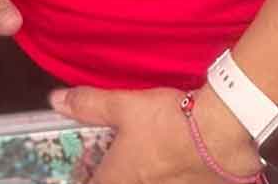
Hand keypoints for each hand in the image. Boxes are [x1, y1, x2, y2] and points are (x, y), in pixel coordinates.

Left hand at [51, 84, 263, 183]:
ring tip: (148, 160)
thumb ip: (90, 105)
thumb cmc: (168, 120)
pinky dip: (171, 176)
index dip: (88, 179)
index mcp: (120, 177)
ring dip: (147, 175)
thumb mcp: (124, 105)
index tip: (87, 173)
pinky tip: (176, 164)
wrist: (221, 134)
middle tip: (117, 163)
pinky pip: (175, 183)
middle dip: (116, 176)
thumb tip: (56, 101)